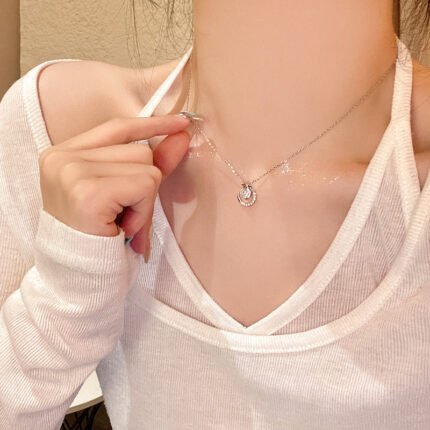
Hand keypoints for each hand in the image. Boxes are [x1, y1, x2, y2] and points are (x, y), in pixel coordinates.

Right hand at [38, 114, 190, 256]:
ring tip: (120, 223)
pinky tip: (123, 228)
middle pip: (139, 150)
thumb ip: (153, 162)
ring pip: (146, 166)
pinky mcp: (87, 191)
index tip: (181, 122)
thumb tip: (182, 135)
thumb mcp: (126, 196)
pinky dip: (144, 210)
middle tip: (123, 217)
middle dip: (144, 186)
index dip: (151, 125)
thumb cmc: (101, 239)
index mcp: (64, 154)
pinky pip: (145, 185)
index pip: (117, 127)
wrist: (79, 281)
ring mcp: (71, 171)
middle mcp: (62, 157)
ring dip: (144, 202)